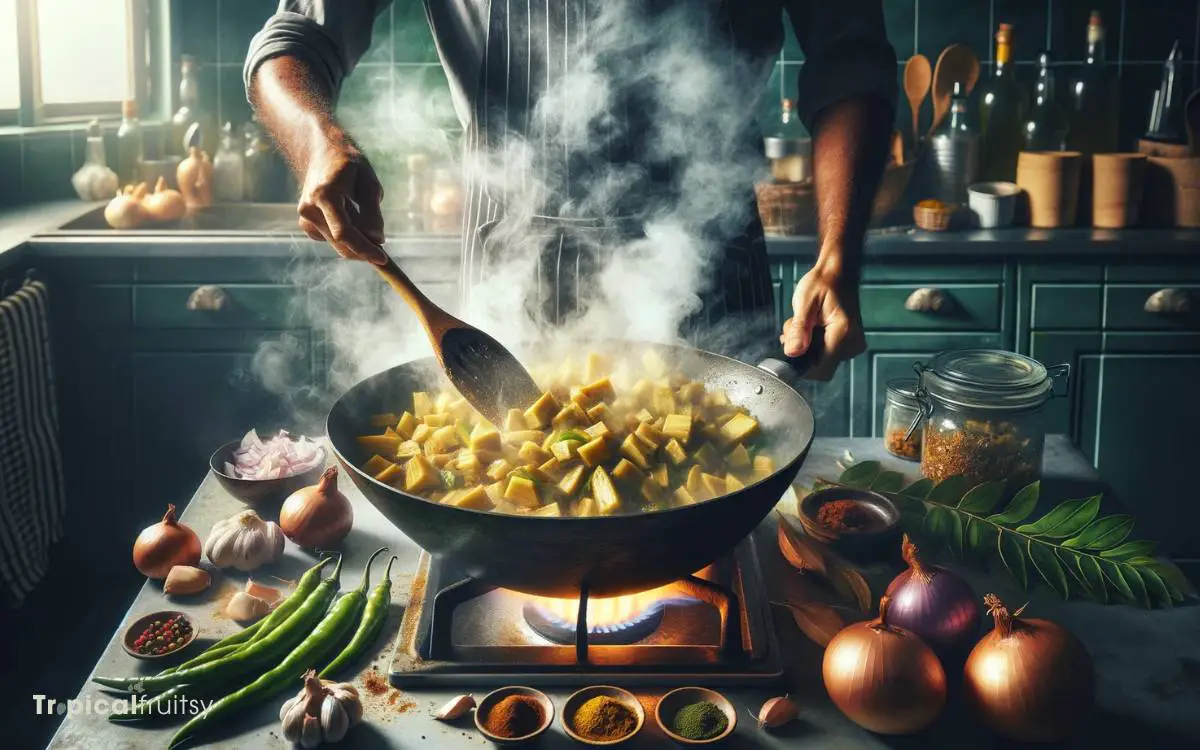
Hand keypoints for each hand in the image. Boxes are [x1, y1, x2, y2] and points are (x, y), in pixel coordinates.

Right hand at [297, 132, 386, 264]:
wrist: (321, 153)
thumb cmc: (349, 164)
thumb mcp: (368, 182)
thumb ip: (372, 212)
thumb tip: (377, 239)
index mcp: (324, 195)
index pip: (344, 233)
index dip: (364, 248)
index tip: (383, 258)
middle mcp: (309, 209)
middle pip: (341, 243)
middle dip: (364, 250)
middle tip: (384, 251)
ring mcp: (305, 218)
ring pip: (338, 244)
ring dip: (357, 242)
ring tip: (366, 221)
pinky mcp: (307, 225)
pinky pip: (333, 240)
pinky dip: (347, 236)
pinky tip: (349, 214)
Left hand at [780, 257, 865, 381]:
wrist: (837, 272)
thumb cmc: (823, 283)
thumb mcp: (805, 303)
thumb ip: (799, 330)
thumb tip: (793, 353)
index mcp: (844, 333)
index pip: (820, 367)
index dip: (801, 363)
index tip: (790, 347)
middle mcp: (852, 342)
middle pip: (819, 366)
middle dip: (802, 353)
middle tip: (795, 330)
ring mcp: (852, 344)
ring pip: (820, 361)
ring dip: (806, 347)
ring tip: (803, 324)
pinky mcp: (848, 344)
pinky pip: (826, 354)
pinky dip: (813, 345)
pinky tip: (809, 329)